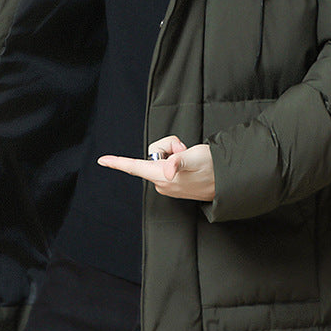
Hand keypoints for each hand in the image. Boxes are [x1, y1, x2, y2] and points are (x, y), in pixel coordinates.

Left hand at [97, 135, 214, 201]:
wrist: (228, 182)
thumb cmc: (213, 168)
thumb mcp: (196, 158)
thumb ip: (180, 162)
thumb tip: (168, 170)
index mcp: (162, 176)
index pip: (135, 167)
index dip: (118, 162)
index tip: (102, 160)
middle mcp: (161, 182)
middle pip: (153, 154)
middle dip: (168, 147)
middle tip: (186, 152)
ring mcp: (167, 183)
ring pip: (162, 157)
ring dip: (176, 153)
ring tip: (191, 161)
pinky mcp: (173, 182)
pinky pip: (168, 164)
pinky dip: (178, 159)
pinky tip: (190, 166)